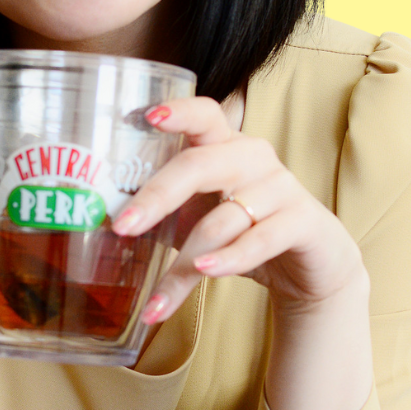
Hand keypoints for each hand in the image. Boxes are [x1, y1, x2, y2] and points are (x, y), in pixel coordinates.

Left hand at [111, 97, 366, 325]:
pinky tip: (205, 273)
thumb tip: (100, 227)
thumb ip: (163, 212)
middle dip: (157, 195)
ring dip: (185, 262)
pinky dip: (229, 259)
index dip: (176, 111)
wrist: (310, 262)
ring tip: (156, 298)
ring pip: (222, 219)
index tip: (145, 117)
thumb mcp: (199, 214)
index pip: (203, 113)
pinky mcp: (302, 221)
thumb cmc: (243, 229)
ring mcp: (281, 187)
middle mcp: (253, 156)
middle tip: (122, 225)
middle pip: (201, 163)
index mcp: (225, 144)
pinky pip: (259, 239)